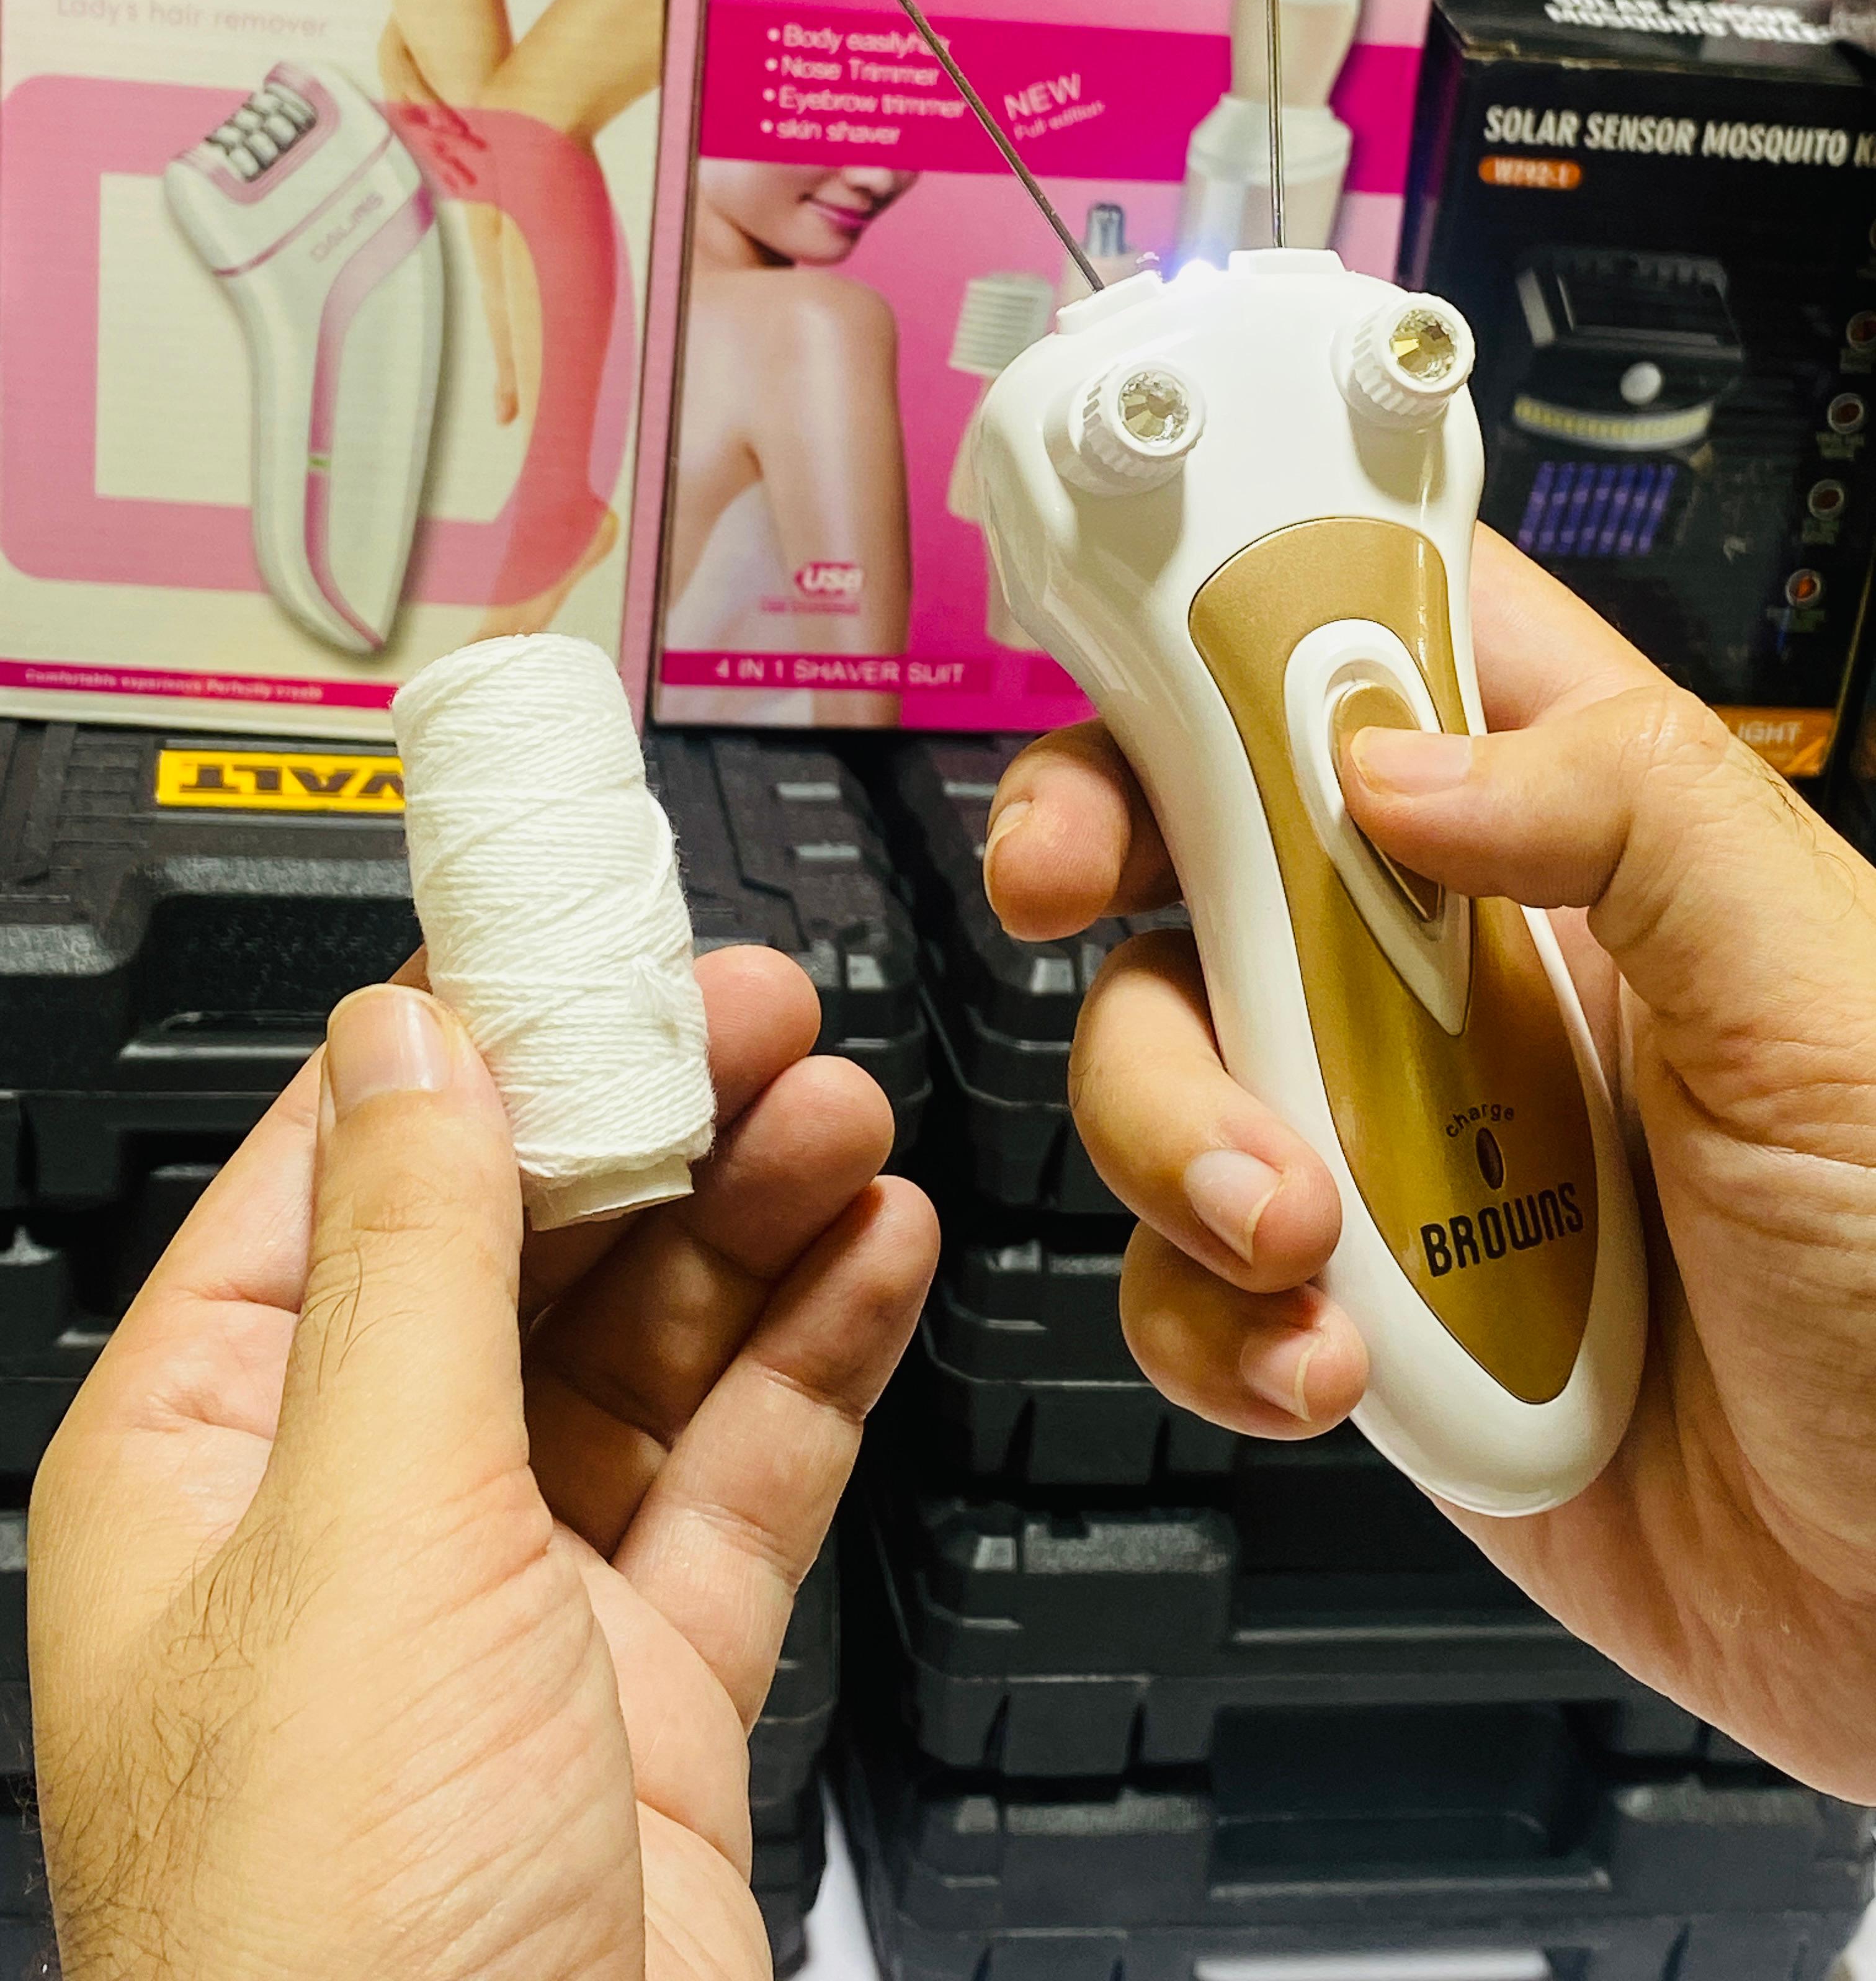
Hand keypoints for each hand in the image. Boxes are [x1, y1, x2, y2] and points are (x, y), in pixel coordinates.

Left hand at [29, 953, 936, 1978]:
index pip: (350, 1176)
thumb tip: (409, 1039)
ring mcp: (509, 1598)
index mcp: (209, 1457)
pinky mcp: (644, 1676)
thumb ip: (411, 1259)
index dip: (484, 1043)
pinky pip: (739, 1470)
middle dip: (653, 1126)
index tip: (597, 942)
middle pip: (521, 1248)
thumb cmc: (333, 1937)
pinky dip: (812, 1357)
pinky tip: (873, 1255)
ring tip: (849, 1116)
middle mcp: (352, 1514)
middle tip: (771, 1021)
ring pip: (647, 1347)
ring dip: (753, 1222)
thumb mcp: (367, 1521)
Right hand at [983, 528, 1875, 1803]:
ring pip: (1165, 1054)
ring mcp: (1397, 1137)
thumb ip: (1633, 817)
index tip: (1128, 622)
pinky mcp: (1359, 1298)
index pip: (1392, 649)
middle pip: (1209, 835)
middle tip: (1069, 883)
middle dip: (1105, 846)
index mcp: (1592, 846)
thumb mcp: (1829, 1001)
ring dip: (1170, 1128)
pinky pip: (1193, 1272)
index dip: (1247, 608)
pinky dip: (1215, 1317)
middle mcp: (1469, 973)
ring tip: (1292, 1227)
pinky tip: (1328, 1357)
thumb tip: (1400, 758)